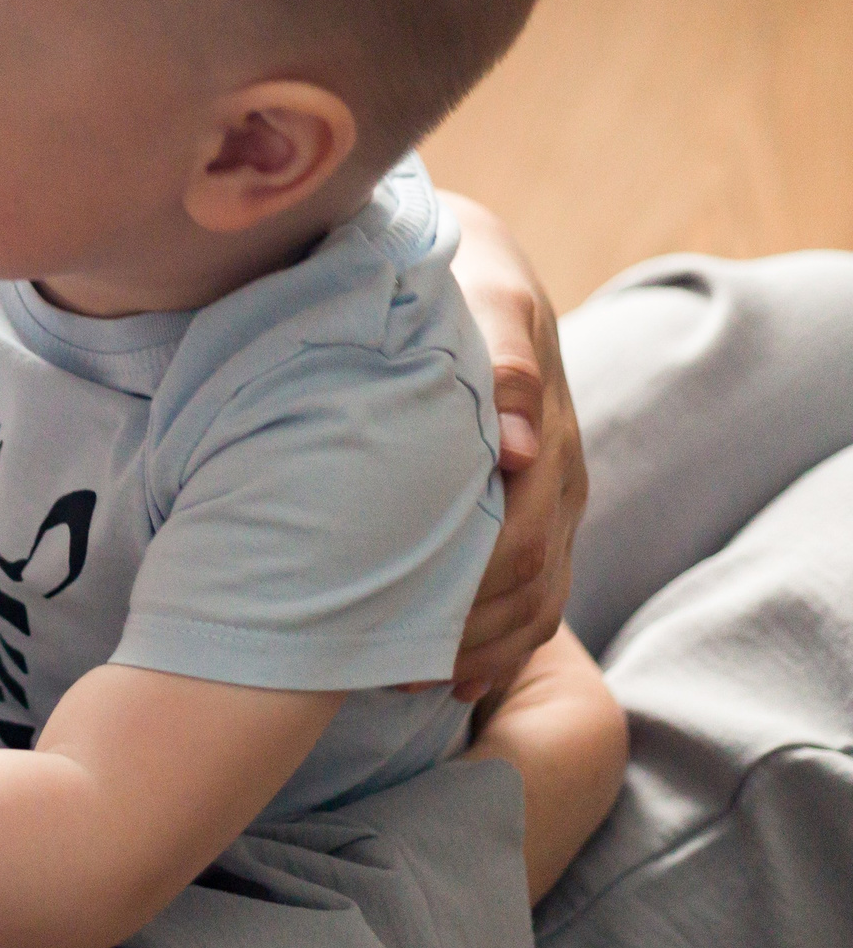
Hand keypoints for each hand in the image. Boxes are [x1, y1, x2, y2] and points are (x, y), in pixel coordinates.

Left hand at [441, 193, 588, 704]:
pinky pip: (533, 592)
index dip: (470, 594)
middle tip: (388, 674)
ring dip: (477, 649)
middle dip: (465, 635)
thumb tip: (523, 447)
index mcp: (548, 437)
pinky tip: (445, 678)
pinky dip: (493, 642)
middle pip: (529, 582)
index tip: (408, 632)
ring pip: (535, 598)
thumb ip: (504, 364)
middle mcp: (558, 477)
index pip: (522, 538)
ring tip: (407, 686)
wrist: (470, 262)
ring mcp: (552, 498)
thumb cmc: (459, 280)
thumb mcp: (485, 301)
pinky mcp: (533, 508)